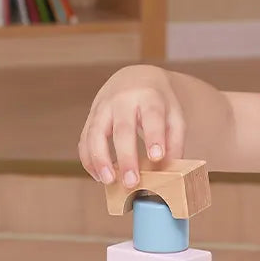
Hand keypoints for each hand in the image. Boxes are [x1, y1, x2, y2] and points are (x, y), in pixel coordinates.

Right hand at [78, 64, 184, 187]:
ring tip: (108, 181)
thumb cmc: (159, 104)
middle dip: (126, 157)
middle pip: (122, 129)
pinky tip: (99, 176)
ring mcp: (103, 107)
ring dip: (100, 159)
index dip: (154, 137)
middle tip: (131, 182)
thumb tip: (167, 170)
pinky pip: (85, 139)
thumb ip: (174, 142)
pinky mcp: (91, 116)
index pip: (152, 116)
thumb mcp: (174, 116)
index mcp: (149, 97)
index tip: (157, 157)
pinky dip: (89, 159)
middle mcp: (123, 100)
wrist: (136, 78)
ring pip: (96, 133)